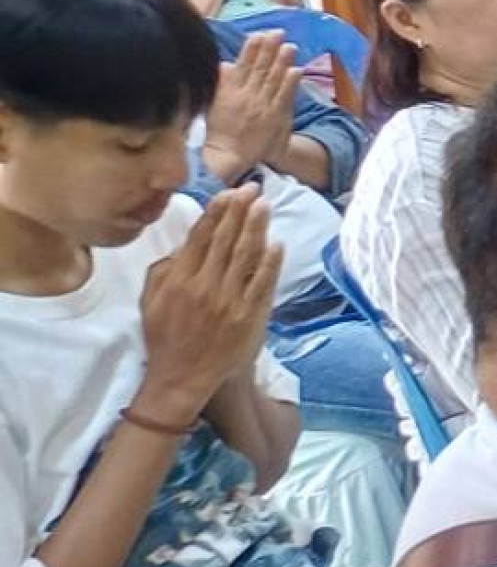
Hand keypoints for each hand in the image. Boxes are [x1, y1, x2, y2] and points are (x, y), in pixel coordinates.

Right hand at [135, 187, 281, 417]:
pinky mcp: (249, 316)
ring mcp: (229, 301)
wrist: (181, 377)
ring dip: (256, 227)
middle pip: (225, 240)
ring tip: (264, 205)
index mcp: (178, 280)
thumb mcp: (150, 301)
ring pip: (245, 256)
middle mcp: (204, 286)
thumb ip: (162, 271)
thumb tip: (183, 245)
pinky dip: (270, 262)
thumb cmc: (165, 337)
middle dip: (239, 211)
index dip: (216, 212)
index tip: (228, 193)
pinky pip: (263, 283)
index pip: (200, 237)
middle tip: (252, 188)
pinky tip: (277, 243)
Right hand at [201, 33, 297, 175]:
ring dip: (282, 61)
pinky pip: (283, 96)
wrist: (227, 155)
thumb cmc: (218, 130)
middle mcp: (245, 96)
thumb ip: (220, 83)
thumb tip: (225, 64)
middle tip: (278, 32)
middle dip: (269, 49)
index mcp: (229, 91)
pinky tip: (296, 70)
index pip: (242, 65)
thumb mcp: (212, 103)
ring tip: (289, 46)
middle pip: (259, 68)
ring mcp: (261, 106)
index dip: (251, 49)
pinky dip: (290, 83)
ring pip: (273, 79)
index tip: (258, 34)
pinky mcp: (273, 117)